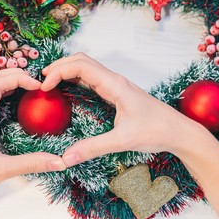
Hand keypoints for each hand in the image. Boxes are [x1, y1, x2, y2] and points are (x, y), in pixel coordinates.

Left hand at [0, 69, 65, 218]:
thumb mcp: (2, 170)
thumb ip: (32, 163)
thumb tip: (59, 161)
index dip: (19, 79)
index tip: (38, 87)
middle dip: (15, 74)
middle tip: (37, 83)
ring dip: (9, 81)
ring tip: (30, 88)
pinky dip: (6, 92)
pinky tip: (20, 101)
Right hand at [41, 52, 198, 166]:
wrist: (177, 131)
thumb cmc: (155, 131)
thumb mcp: (122, 140)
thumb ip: (92, 148)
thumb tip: (65, 157)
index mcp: (114, 84)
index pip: (80, 66)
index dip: (58, 72)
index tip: (45, 88)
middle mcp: (114, 80)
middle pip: (81, 60)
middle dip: (59, 66)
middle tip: (41, 81)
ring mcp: (115, 84)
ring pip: (86, 67)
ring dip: (67, 70)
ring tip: (50, 82)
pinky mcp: (116, 92)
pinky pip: (92, 78)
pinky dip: (76, 79)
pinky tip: (69, 90)